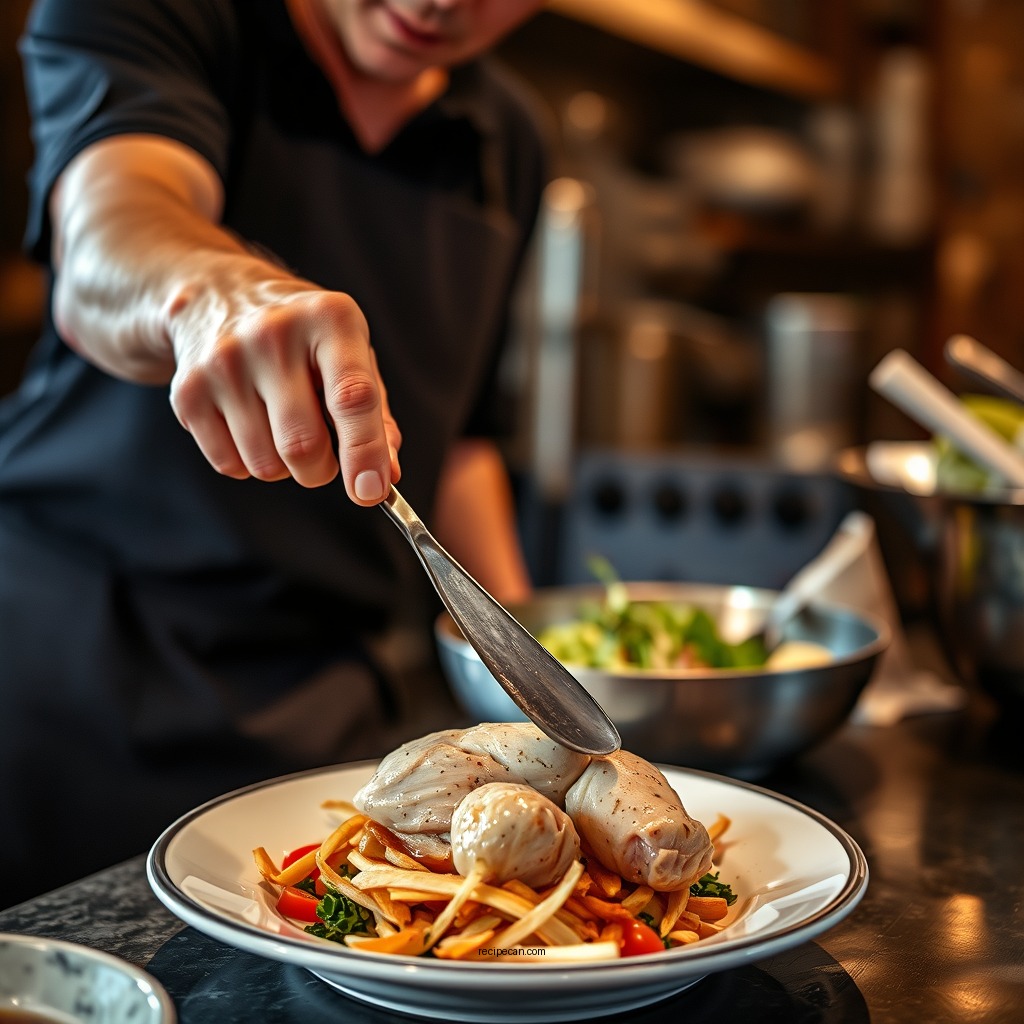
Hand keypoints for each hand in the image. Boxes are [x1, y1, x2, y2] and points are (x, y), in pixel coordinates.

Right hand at [167, 277, 400, 499]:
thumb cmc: (304, 336)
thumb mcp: (352, 353)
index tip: (371, 491)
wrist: (217, 294)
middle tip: (324, 455)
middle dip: (321, 469)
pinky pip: (229, 465)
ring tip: (282, 427)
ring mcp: (224, 361)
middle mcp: (273, 333)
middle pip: (303, 444)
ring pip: (265, 464)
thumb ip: (376, 414)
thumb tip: (386, 473)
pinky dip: (248, 462)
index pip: (352, 397)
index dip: (364, 451)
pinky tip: (250, 424)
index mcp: (330, 318)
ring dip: (284, 468)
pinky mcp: (187, 389)